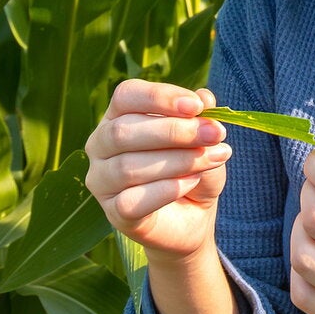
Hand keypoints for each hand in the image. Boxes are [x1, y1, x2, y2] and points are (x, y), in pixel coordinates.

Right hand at [85, 79, 232, 264]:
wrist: (193, 217)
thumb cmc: (191, 167)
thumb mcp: (203, 139)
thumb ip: (202, 118)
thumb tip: (204, 97)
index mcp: (117, 116)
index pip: (126, 96)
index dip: (160, 97)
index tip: (197, 106)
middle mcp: (100, 145)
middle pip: (123, 131)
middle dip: (174, 131)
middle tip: (214, 134)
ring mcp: (101, 181)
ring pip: (128, 167)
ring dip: (177, 161)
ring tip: (211, 159)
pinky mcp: (113, 213)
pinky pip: (131, 201)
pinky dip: (166, 190)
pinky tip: (191, 183)